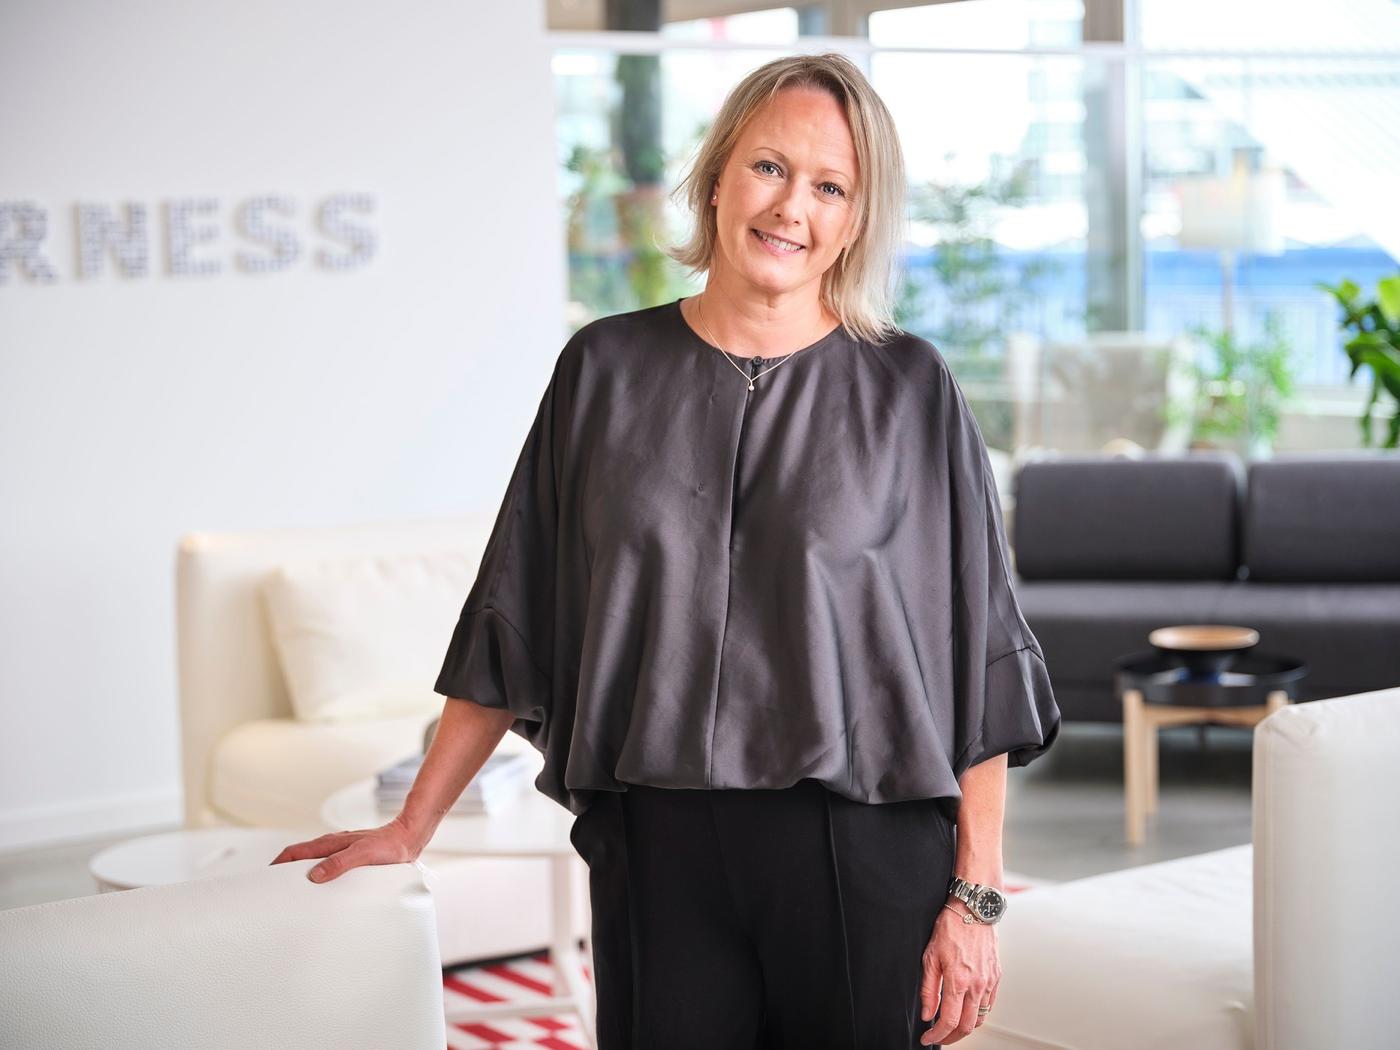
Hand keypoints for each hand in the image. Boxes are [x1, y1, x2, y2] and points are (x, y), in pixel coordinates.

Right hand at [269, 814, 423, 882]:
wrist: (409, 838)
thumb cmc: (389, 845)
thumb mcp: (363, 855)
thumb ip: (340, 863)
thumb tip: (314, 875)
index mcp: (330, 843)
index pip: (294, 852)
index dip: (277, 864)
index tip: (264, 879)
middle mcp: (332, 846)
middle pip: (300, 858)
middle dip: (284, 872)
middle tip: (274, 892)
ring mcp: (340, 852)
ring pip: (313, 863)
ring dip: (301, 875)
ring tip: (293, 895)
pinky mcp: (350, 859)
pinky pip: (327, 868)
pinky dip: (317, 877)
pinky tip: (321, 891)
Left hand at [918, 902, 1000, 1044]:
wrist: (974, 909)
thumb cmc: (950, 928)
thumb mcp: (930, 957)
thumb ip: (929, 989)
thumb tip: (927, 1013)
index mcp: (959, 980)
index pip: (949, 1021)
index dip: (937, 1035)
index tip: (927, 1038)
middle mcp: (977, 984)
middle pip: (967, 1026)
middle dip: (951, 1037)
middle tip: (938, 1037)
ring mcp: (989, 981)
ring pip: (980, 1018)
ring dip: (965, 1027)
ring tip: (951, 1026)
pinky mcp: (996, 977)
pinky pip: (989, 1004)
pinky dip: (977, 1014)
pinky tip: (966, 1010)